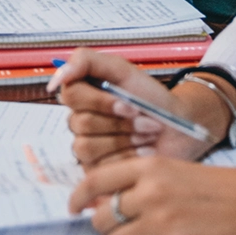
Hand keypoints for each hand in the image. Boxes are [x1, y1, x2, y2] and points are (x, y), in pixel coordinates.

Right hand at [50, 49, 219, 168]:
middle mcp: (79, 121)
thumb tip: (57, 76)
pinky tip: (144, 152)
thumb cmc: (151, 98)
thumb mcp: (121, 69)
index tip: (130, 103)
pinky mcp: (96, 172)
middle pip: (81, 123)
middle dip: (120, 122)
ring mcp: (86, 148)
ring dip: (124, 139)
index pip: (70, 94)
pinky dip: (128, 158)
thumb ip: (85, 61)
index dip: (101, 102)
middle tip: (146, 120)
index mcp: (82, 94)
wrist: (178, 127)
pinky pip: (99, 168)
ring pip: (86, 147)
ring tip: (147, 135)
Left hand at [70, 156, 235, 234]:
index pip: (97, 180)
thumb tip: (103, 202)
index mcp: (150, 166)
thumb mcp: (173, 171)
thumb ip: (140, 181)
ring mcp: (163, 221)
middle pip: (103, 217)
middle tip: (116, 228)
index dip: (78, 196)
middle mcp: (151, 192)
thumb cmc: (214, 187)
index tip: (72, 207)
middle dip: (103, 226)